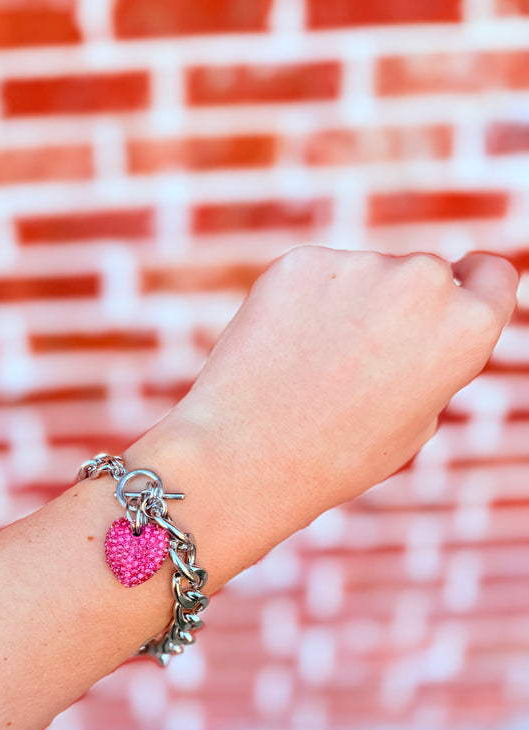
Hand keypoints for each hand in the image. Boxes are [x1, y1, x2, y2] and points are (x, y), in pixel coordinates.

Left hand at [158, 246, 517, 564]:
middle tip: (356, 365)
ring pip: (362, 276)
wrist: (247, 458)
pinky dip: (299, 303)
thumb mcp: (414, 424)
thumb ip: (432, 363)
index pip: (492, 275)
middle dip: (398, 307)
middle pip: (423, 277)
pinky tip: (280, 352)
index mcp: (466, 327)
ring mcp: (359, 265)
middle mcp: (423, 282)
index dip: (472, 287)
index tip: (454, 291)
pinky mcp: (300, 262)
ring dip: (345, 305)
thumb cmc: (335, 458)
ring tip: (309, 369)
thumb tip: (424, 330)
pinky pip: (312, 277)